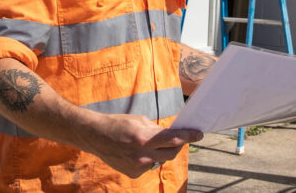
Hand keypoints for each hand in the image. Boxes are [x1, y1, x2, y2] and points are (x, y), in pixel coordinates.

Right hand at [83, 113, 202, 177]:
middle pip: (171, 153)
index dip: (188, 136)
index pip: (172, 138)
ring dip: (160, 151)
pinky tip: (137, 152)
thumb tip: (170, 135)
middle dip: (178, 145)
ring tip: (147, 142)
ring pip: (160, 160)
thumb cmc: (118, 123)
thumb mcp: (139, 120)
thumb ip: (156, 130)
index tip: (199, 134)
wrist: (96, 137)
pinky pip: (149, 166)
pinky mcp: (133, 174)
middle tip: (181, 137)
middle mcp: (142, 155)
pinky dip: (149, 158)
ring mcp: (138, 167)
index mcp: (144, 137)